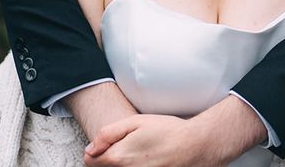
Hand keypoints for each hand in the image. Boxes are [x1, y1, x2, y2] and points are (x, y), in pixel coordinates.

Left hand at [84, 114, 226, 166]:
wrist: (194, 146)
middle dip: (108, 159)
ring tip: (137, 154)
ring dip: (121, 165)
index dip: (96, 150)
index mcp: (119, 157)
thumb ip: (108, 134)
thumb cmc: (167, 131)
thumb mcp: (136, 122)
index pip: (90, 161)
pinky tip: (145, 162)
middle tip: (126, 147)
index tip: (108, 144)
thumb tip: (90, 149)